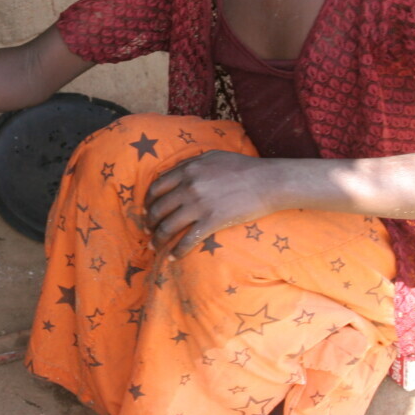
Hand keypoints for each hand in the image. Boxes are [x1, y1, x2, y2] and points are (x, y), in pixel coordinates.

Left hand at [145, 151, 279, 257]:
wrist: (268, 182)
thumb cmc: (243, 167)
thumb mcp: (212, 156)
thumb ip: (191, 163)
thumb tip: (176, 171)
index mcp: (187, 170)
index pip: (156, 188)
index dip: (148, 202)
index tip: (146, 211)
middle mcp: (188, 187)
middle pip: (158, 209)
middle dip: (149, 223)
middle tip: (148, 231)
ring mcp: (199, 205)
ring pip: (168, 226)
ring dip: (158, 239)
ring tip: (154, 247)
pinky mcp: (212, 221)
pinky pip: (188, 240)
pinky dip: (177, 251)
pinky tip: (173, 258)